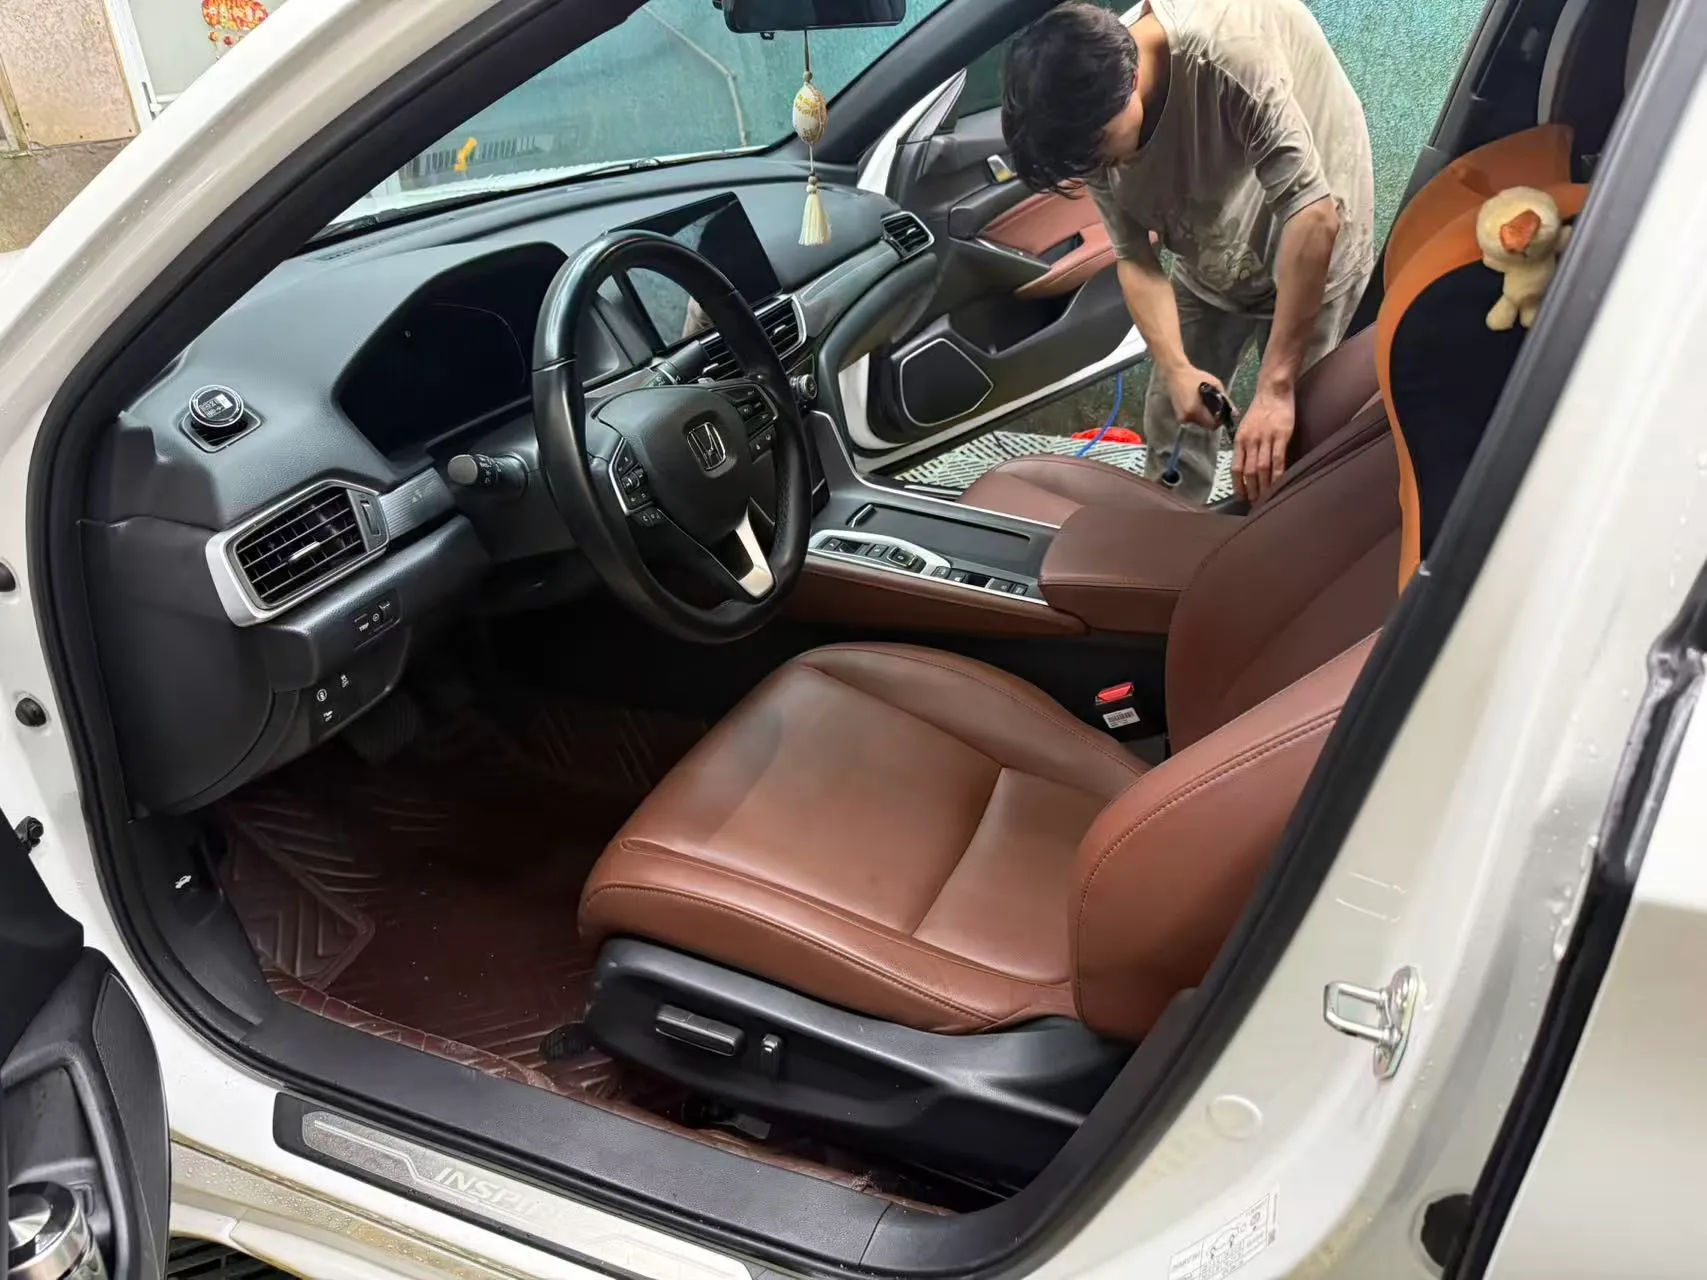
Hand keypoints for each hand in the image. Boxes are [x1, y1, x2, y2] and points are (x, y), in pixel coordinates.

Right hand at [1163, 365, 1230, 432]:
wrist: (1176, 374)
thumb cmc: (1196, 377)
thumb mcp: (1215, 384)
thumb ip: (1224, 399)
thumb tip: (1234, 413)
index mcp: (1195, 410)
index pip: (1212, 425)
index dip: (1220, 421)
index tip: (1222, 413)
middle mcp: (1188, 417)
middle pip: (1207, 426)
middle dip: (1213, 419)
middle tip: (1215, 407)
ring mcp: (1182, 418)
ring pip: (1200, 424)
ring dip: (1205, 418)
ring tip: (1206, 404)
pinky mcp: (1179, 417)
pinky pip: (1194, 420)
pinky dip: (1198, 415)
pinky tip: (1198, 404)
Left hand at [1233, 385, 1294, 502]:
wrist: (1273, 391)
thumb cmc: (1260, 410)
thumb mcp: (1245, 428)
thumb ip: (1244, 446)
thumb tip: (1244, 467)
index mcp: (1239, 440)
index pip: (1236, 468)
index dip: (1238, 485)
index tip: (1241, 497)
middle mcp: (1250, 441)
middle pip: (1249, 471)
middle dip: (1251, 489)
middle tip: (1255, 503)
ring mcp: (1266, 438)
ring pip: (1263, 468)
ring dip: (1264, 485)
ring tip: (1266, 498)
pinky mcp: (1281, 436)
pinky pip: (1278, 459)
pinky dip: (1278, 474)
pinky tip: (1279, 484)